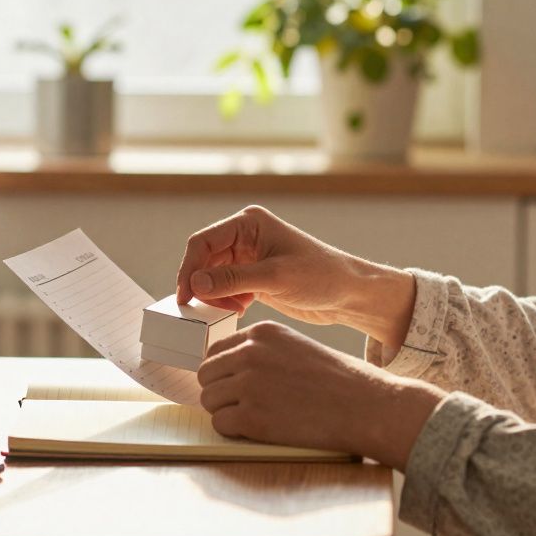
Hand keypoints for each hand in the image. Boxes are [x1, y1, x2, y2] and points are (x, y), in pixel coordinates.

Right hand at [175, 205, 415, 346]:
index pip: (203, 241)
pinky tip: (237, 312)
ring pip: (212, 276)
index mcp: (249, 223)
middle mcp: (245, 237)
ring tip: (229, 311)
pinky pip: (225, 289)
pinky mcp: (254, 278)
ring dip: (214, 295)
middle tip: (203, 310)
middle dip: (201, 284)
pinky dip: (225, 302)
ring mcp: (248, 258)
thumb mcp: (276, 278)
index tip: (186, 296)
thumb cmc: (321, 276)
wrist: (349, 294)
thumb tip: (195, 283)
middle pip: (204, 259)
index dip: (189, 268)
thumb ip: (233, 280)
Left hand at [197, 321, 445, 469]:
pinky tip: (259, 430)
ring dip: (226, 412)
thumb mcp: (297, 348)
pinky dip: (235, 432)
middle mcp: (250, 353)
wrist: (366, 406)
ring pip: (209, 400)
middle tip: (244, 406)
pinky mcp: (252, 417)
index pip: (216, 350)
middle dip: (220, 392)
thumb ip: (263, 352)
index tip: (235, 385)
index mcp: (262, 332)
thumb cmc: (339, 380)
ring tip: (256, 418)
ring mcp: (249, 384)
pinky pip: (220, 425)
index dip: (223, 372)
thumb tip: (231, 370)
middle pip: (207, 375)